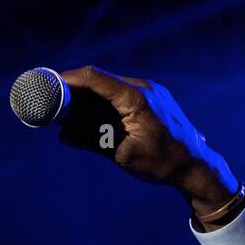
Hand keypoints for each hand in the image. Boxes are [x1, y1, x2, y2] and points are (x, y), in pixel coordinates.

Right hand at [58, 66, 240, 221]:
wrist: (198, 167)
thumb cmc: (163, 163)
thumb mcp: (122, 154)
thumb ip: (92, 141)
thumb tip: (63, 135)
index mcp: (136, 97)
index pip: (94, 77)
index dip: (67, 79)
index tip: (46, 85)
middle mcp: (143, 88)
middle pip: (99, 81)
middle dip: (74, 92)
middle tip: (52, 103)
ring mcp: (150, 92)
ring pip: (109, 89)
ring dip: (89, 100)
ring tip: (68, 116)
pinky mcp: (152, 101)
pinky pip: (121, 97)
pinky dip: (104, 106)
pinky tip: (91, 120)